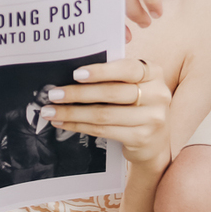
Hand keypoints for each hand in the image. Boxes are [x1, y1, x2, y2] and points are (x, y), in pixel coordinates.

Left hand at [39, 58, 171, 175]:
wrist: (155, 143)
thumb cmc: (137, 106)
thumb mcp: (133, 86)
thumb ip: (114, 77)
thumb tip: (73, 75)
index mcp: (154, 73)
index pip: (127, 68)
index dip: (101, 71)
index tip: (75, 74)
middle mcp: (158, 94)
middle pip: (112, 93)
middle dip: (78, 93)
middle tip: (54, 94)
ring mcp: (152, 117)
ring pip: (104, 114)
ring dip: (73, 112)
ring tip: (52, 111)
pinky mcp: (142, 137)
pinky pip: (104, 130)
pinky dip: (80, 126)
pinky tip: (65, 123)